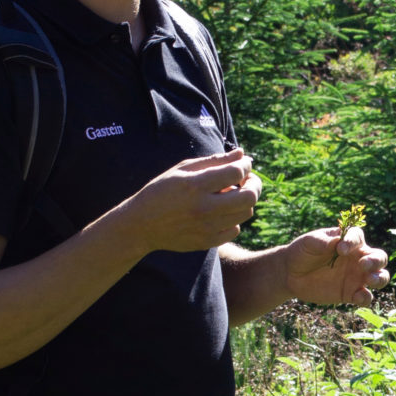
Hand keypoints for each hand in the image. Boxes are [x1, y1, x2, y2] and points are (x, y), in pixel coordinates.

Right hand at [127, 150, 261, 253]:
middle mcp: (203, 207)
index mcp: (195, 185)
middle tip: (247, 180)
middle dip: (254, 184)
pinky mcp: (207, 242)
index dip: (245, 165)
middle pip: (249, 197)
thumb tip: (242, 153)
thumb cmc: (162, 190)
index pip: (236, 172)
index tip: (243, 163)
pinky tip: (221, 212)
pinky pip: (235, 229)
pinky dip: (233, 218)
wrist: (141, 225)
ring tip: (230, 195)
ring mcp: (207, 227)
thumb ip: (214, 161)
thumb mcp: (183, 169)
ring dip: (244, 201)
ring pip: (245, 213)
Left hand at [285, 226, 390, 306]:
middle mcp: (358, 258)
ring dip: (379, 278)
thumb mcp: (308, 243)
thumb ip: (321, 241)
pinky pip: (366, 297)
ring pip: (380, 277)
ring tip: (369, 280)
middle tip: (362, 264)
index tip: (340, 250)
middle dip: (375, 260)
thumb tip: (335, 243)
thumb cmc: (302, 252)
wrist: (291, 274)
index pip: (358, 237)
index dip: (353, 242)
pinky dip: (366, 298)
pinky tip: (357, 297)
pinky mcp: (351, 293)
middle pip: (379, 257)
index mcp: (348, 241)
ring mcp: (356, 276)